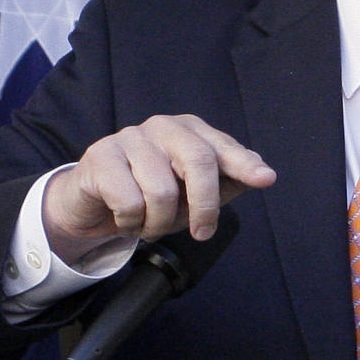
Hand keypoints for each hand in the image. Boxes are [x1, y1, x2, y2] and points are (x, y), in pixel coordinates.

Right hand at [42, 114, 275, 263]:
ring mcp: (131, 137)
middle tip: (202, 232)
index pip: (223, 147)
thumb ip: (227, 181)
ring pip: (161, 191)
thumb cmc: (152, 194)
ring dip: (158, 222)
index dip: (244, 164)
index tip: (265, 179)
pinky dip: (131, 223)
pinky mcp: (102, 155)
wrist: (94, 202)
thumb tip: (263, 175)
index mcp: (192, 131)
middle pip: (199, 161)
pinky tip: (125, 217)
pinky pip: (128, 202)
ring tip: (150, 223)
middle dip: (205, 205)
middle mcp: (164, 126)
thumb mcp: (193, 194)